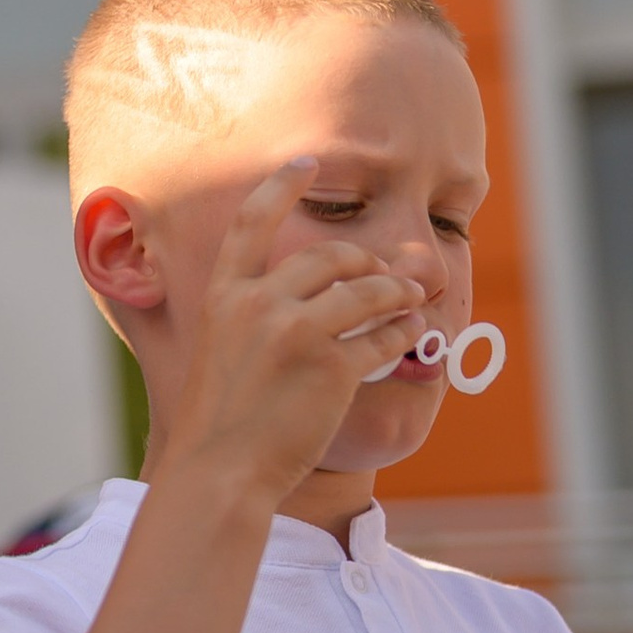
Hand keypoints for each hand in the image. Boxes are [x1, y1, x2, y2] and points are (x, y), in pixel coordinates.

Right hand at [159, 158, 426, 504]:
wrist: (219, 471)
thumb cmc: (220, 422)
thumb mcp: (219, 351)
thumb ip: (250, 317)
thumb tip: (307, 299)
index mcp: (223, 296)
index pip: (251, 221)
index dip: (280, 185)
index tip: (307, 161)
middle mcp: (258, 304)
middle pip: (330, 256)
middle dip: (367, 259)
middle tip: (385, 273)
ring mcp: (295, 333)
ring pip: (367, 290)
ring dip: (397, 290)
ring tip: (413, 297)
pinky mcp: (331, 367)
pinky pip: (383, 336)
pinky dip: (404, 332)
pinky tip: (413, 334)